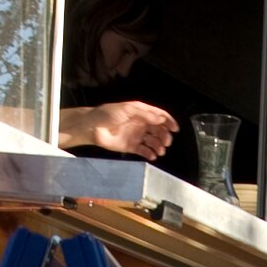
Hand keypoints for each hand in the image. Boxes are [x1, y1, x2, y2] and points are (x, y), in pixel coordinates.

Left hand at [61, 101, 177, 160]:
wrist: (92, 128)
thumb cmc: (107, 115)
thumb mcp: (127, 110)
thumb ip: (145, 115)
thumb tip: (160, 120)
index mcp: (140, 112)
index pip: (158, 116)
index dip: (168, 121)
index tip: (175, 129)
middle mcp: (140, 123)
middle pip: (158, 130)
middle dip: (164, 136)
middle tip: (166, 142)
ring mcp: (136, 135)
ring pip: (153, 141)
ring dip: (159, 146)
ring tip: (160, 151)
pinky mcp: (131, 146)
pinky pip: (144, 151)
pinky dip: (150, 154)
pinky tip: (152, 156)